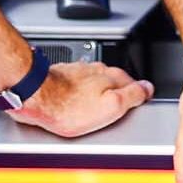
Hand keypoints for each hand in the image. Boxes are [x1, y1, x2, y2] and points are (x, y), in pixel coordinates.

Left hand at [10, 61, 153, 137]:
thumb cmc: (67, 106)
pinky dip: (79, 96)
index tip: (139, 104)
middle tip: (116, 111)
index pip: (135, 83)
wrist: (33, 98)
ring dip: (97, 94)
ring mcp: (77, 73)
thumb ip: (132, 96)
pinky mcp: (60, 78)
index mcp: (111, 76)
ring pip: (95, 83)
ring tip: (95, 111)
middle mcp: (95, 71)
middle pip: (114, 82)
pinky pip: (76, 87)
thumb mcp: (111, 106)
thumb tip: (148, 88)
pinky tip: (75, 106)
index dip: (138, 95)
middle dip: (117, 94)